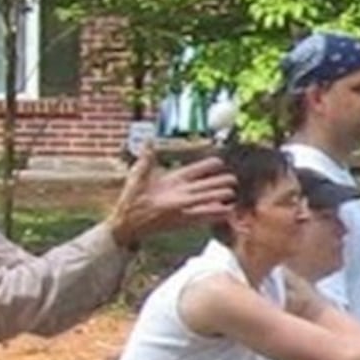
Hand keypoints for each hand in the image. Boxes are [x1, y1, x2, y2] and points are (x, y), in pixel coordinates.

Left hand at [108, 149, 236, 249]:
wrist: (127, 218)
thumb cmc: (131, 196)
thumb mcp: (139, 173)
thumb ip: (147, 158)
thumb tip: (147, 140)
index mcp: (172, 179)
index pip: (193, 171)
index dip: (205, 166)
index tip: (218, 162)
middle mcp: (180, 192)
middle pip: (203, 185)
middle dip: (218, 182)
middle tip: (232, 179)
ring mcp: (182, 205)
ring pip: (205, 199)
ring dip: (218, 196)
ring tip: (231, 194)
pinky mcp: (182, 218)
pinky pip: (201, 214)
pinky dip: (213, 213)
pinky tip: (224, 211)